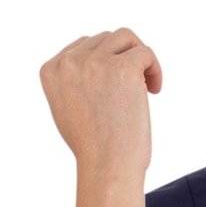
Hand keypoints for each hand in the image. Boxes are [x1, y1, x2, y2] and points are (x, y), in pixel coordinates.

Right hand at [38, 28, 162, 198]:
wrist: (107, 168)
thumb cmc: (92, 148)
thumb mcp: (67, 108)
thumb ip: (73, 80)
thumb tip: (93, 55)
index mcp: (51, 70)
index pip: (82, 47)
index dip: (104, 63)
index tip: (114, 89)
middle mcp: (69, 62)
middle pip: (104, 40)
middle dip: (122, 59)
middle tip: (133, 90)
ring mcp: (95, 63)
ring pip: (125, 37)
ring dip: (138, 57)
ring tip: (146, 83)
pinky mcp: (122, 68)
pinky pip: (145, 52)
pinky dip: (154, 69)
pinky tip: (155, 90)